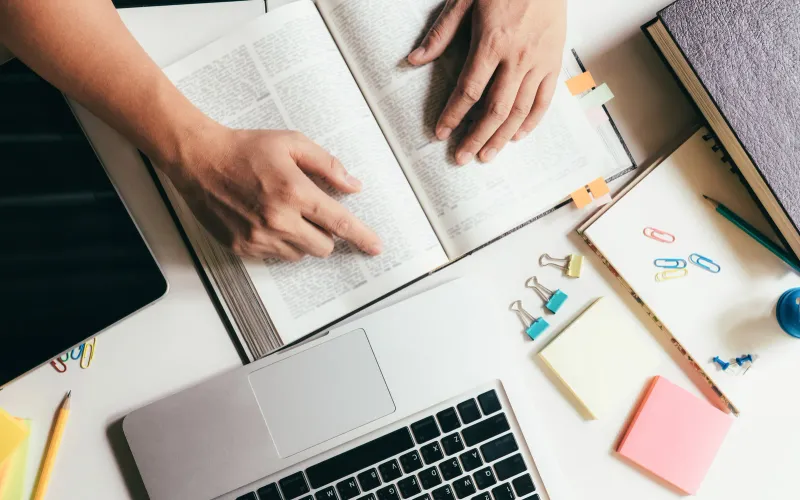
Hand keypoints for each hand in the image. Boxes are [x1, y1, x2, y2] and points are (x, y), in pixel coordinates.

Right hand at [165, 126, 382, 260]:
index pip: (339, 223)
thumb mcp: (292, 143)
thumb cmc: (245, 149)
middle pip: (323, 246)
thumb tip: (353, 186)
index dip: (362, 237)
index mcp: (294, 192)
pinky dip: (279, 243)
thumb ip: (327, 165)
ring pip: (300, 254)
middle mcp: (278, 219)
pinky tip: (265, 219)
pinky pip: (275, 256)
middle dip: (326, 233)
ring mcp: (259, 237)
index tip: (376, 247)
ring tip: (283, 212)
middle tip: (311, 212)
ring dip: (302, 239)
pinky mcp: (242, 247)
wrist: (199, 160)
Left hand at [408, 0, 565, 164]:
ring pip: (520, 111)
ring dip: (501, 137)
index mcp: (492, 42)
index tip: (441, 133)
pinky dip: (531, 122)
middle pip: (495, 110)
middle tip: (461, 157)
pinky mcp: (554, 61)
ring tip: (486, 155)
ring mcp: (539, 62)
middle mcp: (517, 58)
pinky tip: (517, 136)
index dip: (453, 115)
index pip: (469, 90)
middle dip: (476, 137)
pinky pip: (544, 100)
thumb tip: (415, 59)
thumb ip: (441, 33)